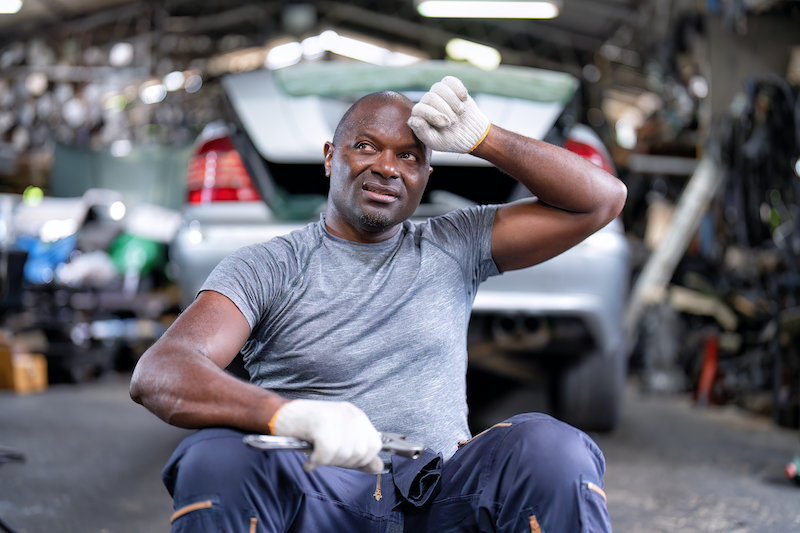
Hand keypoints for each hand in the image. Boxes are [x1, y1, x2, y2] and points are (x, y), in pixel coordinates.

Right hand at [269, 399, 383, 472]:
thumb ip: (359, 452)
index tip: (343, 459)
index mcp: (357, 416)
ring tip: (316, 454)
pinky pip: (326, 455)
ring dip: (328, 461)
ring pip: (344, 455)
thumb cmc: (309, 429)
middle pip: (361, 452)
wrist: (283, 415)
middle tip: (326, 455)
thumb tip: (378, 467)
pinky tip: (309, 460)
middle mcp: (351, 415)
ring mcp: (337, 418)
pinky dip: (315, 462)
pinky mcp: (321, 424)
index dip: (361, 459)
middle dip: (343, 461)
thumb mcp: (340, 438)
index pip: (375, 445)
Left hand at [407, 76, 490, 153]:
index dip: (434, 116)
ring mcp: (438, 93)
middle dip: (446, 111)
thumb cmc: (449, 140)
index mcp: (419, 116)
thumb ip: (422, 132)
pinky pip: (451, 80)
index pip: (419, 109)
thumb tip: (413, 120)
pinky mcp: (450, 87)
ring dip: (453, 102)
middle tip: (454, 122)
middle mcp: (426, 102)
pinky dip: (459, 90)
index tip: (446, 126)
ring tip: (459, 112)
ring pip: (440, 87)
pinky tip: (464, 100)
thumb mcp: (435, 141)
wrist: (469, 134)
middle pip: (431, 97)